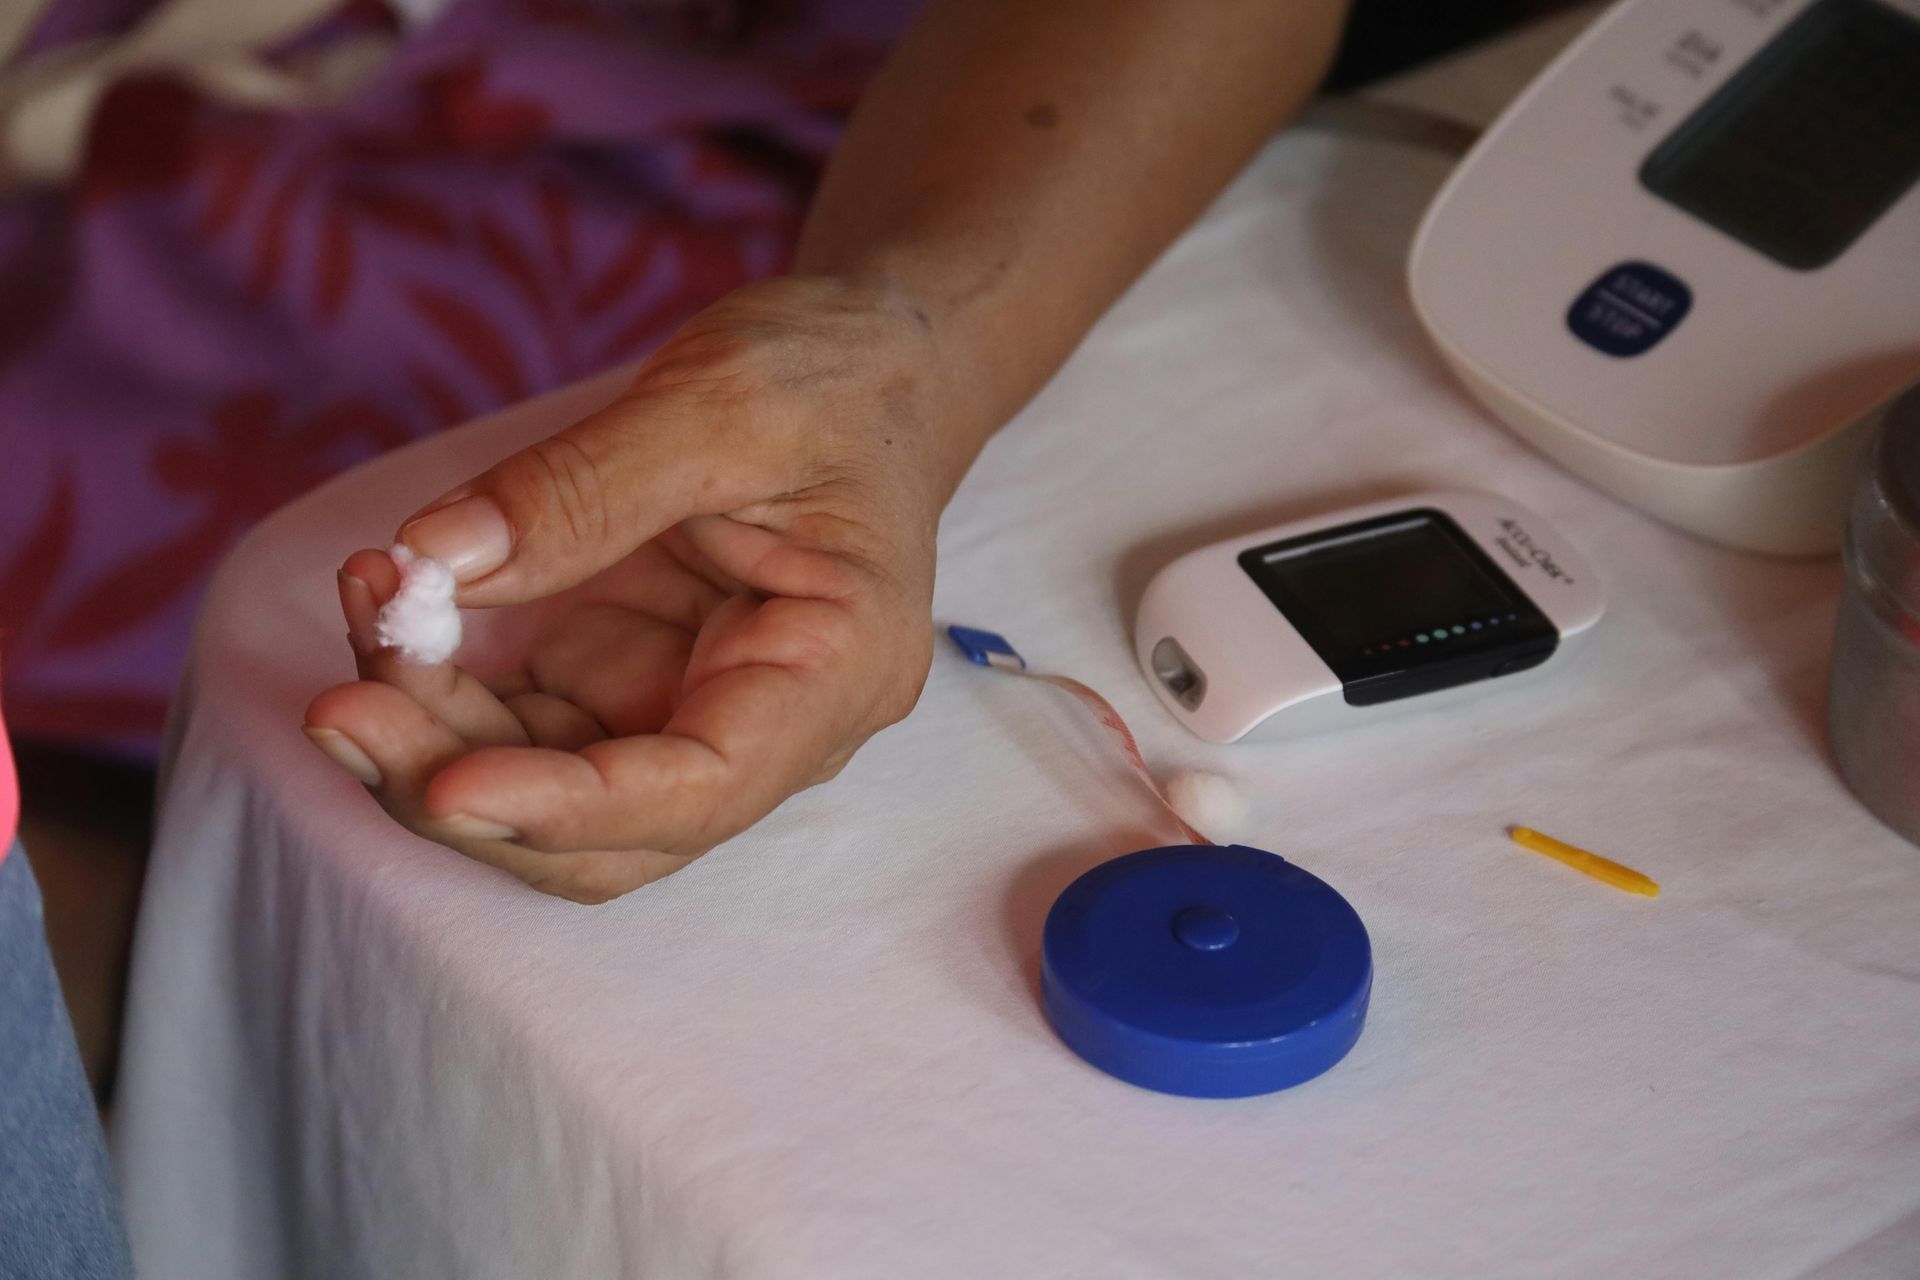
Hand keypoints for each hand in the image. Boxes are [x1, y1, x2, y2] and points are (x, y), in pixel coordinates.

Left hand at [304, 277, 955, 901]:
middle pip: (608, 830)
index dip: (571, 806)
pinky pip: (519, 727)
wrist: (867, 366)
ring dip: (433, 738)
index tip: (447, 787)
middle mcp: (769, 724)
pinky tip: (388, 597)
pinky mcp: (629, 682)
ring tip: (365, 598)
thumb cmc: (831, 378)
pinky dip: (438, 684)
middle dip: (466, 787)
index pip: (702, 787)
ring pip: (547, 791)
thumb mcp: (721, 399)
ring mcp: (690, 711)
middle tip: (339, 707)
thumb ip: (583, 487)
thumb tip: (435, 560)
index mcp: (834, 669)